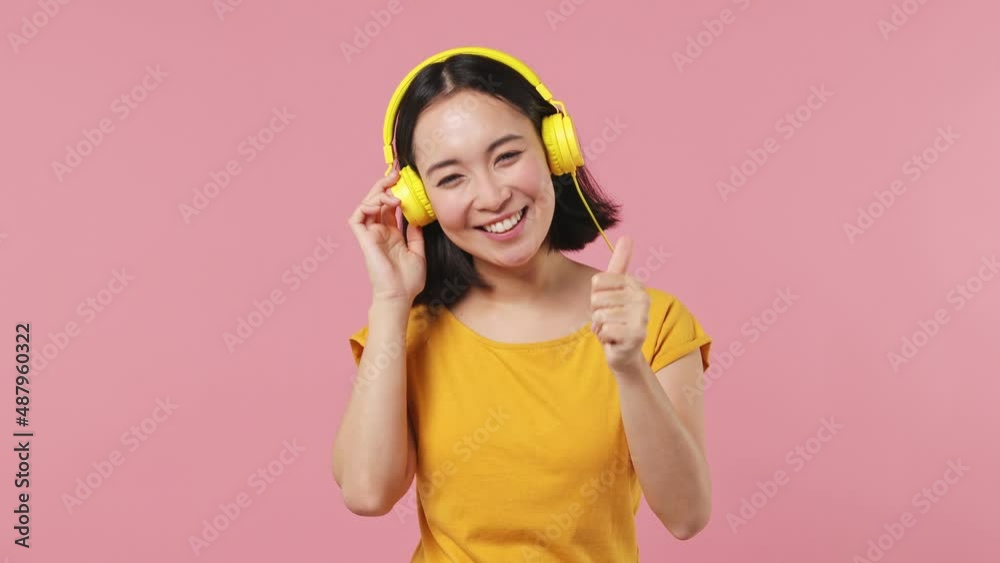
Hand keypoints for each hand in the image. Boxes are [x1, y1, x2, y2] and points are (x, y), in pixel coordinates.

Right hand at [347, 170, 426, 303]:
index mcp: (392, 234)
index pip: (389, 207)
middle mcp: (379, 232)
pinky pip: (357, 217)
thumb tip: (416, 219)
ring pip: (366, 205)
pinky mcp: (364, 239)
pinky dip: (366, 206)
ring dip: (377, 193)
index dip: (394, 191)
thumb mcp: (418, 253)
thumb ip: (415, 235)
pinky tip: (380, 205)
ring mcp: (370, 235)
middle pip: (376, 201)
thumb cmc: (408, 281)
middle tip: (395, 174)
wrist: (400, 296)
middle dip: (384, 185)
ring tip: (393, 192)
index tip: (404, 178)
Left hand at [591, 236, 649, 373]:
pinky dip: (604, 339)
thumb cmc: (615, 318)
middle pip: (596, 300)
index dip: (595, 296)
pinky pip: (604, 331)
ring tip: (612, 330)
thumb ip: (619, 263)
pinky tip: (615, 340)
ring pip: (599, 316)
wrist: (624, 352)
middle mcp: (642, 297)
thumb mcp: (613, 289)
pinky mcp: (637, 335)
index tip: (608, 304)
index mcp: (635, 283)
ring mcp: (641, 316)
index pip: (597, 281)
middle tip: (610, 321)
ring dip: (600, 328)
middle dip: (596, 314)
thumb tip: (628, 236)